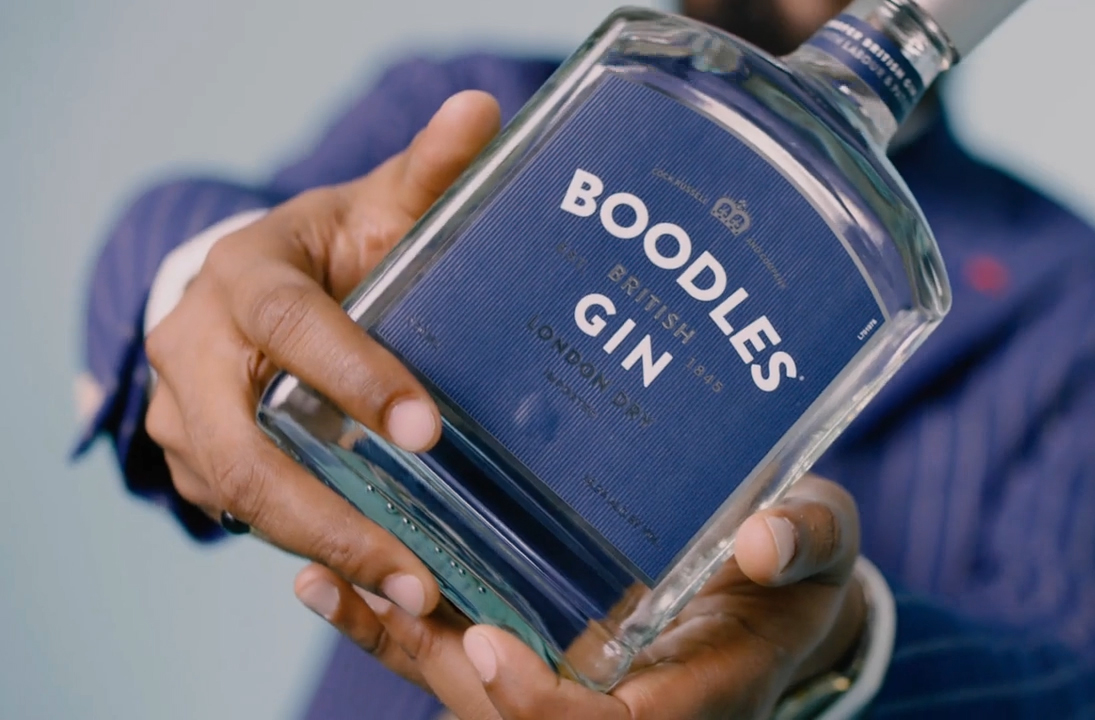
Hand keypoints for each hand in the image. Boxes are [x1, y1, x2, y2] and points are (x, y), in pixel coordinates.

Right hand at [143, 91, 502, 629]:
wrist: (255, 288)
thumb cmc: (329, 248)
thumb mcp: (374, 207)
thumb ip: (428, 172)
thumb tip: (481, 111)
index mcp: (246, 277)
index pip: (293, 331)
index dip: (353, 377)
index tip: (425, 430)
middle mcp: (196, 349)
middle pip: (246, 452)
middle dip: (331, 517)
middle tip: (416, 567)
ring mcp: (183, 415)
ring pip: (243, 501)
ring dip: (327, 552)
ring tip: (414, 591)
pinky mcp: (193, 461)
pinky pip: (246, 518)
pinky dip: (312, 553)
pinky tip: (382, 582)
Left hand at [297, 474, 865, 718]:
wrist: (778, 590)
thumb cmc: (800, 571)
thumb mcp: (823, 545)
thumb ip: (806, 540)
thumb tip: (765, 541)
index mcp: (696, 699)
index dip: (545, 708)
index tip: (494, 645)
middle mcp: (626, 709)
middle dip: (450, 674)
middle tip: (395, 593)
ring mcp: (577, 691)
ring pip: (470, 698)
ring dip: (401, 647)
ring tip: (333, 579)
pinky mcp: (542, 662)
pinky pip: (457, 665)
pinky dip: (394, 633)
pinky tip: (333, 586)